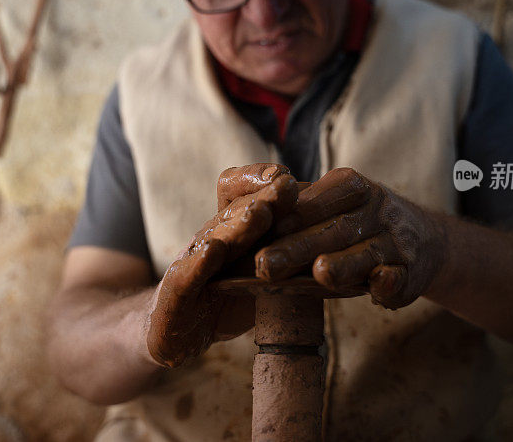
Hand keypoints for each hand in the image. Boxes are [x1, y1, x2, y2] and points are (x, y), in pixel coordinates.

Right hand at [147, 164, 297, 367]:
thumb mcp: (264, 275)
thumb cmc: (225, 300)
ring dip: (238, 224)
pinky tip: (213, 252)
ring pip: (216, 238)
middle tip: (288, 184)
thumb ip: (294, 259)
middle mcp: (211, 238)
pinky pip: (187, 275)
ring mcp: (190, 264)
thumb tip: (341, 248)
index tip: (291, 178)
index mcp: (234, 231)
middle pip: (237, 214)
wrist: (171, 333)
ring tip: (260, 212)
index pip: (244, 196)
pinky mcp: (173, 294)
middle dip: (264, 197)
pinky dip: (199, 263)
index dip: (263, 183)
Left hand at [255, 168, 448, 308]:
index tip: (248, 235)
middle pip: (331, 229)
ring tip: (321, 273)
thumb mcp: (333, 206)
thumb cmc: (358, 224)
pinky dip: (389, 281)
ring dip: (345, 263)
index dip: (279, 220)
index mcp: (348, 186)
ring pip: (366, 252)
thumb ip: (296, 213)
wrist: (423, 239)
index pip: (308, 203)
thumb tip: (241, 226)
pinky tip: (380, 285)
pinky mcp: (410, 270)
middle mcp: (373, 208)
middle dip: (298, 247)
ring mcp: (395, 239)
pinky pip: (399, 276)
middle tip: (263, 265)